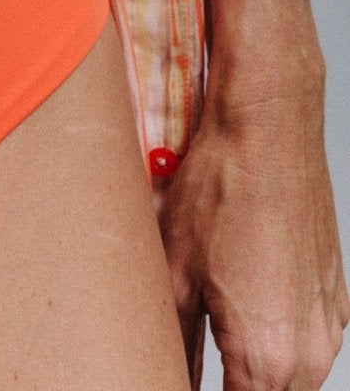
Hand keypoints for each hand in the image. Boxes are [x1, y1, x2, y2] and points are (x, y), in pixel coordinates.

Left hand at [157, 46, 347, 389]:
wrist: (269, 128)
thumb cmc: (221, 189)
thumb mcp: (175, 274)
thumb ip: (175, 343)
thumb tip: (160, 370)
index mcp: (268, 357)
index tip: (169, 378)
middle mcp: (310, 352)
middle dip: (228, 386)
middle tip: (187, 361)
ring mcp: (329, 325)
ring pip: (288, 380)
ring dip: (252, 372)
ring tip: (210, 332)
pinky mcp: (334, 299)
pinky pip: (305, 343)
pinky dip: (274, 340)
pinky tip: (240, 303)